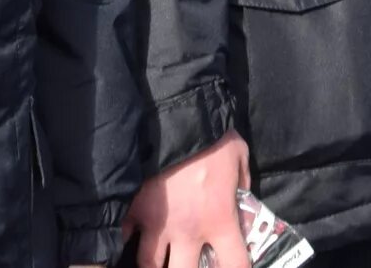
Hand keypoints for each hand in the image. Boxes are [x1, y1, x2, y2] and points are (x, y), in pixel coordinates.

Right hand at [125, 133, 249, 267]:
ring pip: (149, 264)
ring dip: (156, 263)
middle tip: (188, 262)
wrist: (176, 118)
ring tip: (160, 258)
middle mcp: (189, 231)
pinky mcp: (136, 209)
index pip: (234, 265)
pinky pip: (128, 236)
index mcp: (219, 219)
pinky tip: (136, 233)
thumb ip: (242, 182)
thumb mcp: (239, 157)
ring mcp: (158, 223)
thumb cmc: (213, 138)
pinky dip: (131, 238)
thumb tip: (241, 195)